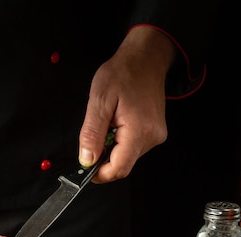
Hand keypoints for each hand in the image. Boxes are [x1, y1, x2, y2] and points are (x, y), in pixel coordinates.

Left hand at [78, 25, 175, 182]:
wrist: (145, 59)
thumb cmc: (123, 74)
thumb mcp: (99, 100)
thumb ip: (92, 133)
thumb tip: (86, 160)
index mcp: (140, 130)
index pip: (119, 168)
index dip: (99, 174)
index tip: (85, 167)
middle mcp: (152, 137)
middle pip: (122, 164)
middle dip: (103, 157)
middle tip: (96, 133)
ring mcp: (156, 136)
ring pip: (126, 157)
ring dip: (111, 148)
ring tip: (109, 122)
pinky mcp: (154, 133)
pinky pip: (132, 147)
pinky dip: (119, 141)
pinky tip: (117, 122)